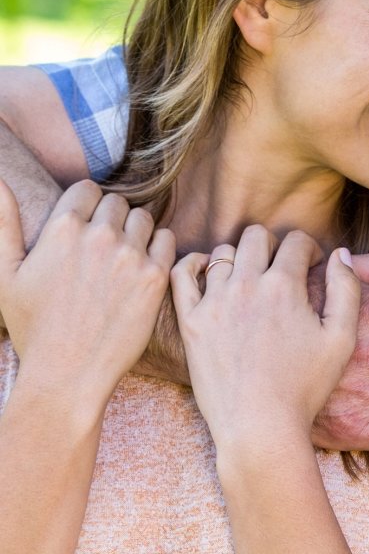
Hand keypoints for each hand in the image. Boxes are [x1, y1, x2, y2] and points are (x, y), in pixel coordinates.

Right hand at [0, 179, 172, 409]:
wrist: (68, 372)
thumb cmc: (33, 326)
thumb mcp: (6, 273)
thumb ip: (4, 222)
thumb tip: (0, 181)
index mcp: (61, 230)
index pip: (87, 189)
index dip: (85, 206)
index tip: (84, 227)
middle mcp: (99, 237)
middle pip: (117, 202)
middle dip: (110, 218)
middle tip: (102, 247)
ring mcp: (130, 256)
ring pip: (144, 218)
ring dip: (135, 231)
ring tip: (122, 257)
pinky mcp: (155, 278)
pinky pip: (167, 240)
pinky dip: (158, 247)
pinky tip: (143, 267)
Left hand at [172, 226, 359, 446]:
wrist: (259, 426)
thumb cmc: (305, 387)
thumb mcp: (342, 340)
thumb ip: (346, 290)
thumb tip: (341, 254)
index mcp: (285, 286)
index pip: (295, 240)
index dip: (308, 248)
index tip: (311, 265)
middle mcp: (246, 285)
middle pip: (256, 236)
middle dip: (273, 245)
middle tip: (280, 269)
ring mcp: (214, 301)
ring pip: (222, 252)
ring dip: (239, 258)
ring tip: (249, 280)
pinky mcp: (190, 321)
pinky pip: (182, 273)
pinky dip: (194, 264)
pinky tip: (208, 273)